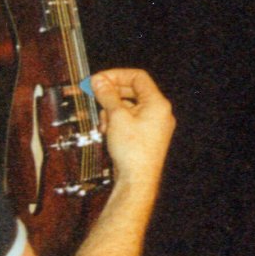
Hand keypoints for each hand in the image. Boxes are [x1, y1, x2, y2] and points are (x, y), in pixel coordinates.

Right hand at [90, 68, 175, 186]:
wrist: (137, 180)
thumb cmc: (133, 151)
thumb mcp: (116, 117)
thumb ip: (107, 95)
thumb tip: (99, 81)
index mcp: (157, 103)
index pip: (137, 77)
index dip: (116, 75)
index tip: (99, 79)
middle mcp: (159, 113)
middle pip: (133, 92)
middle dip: (112, 94)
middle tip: (94, 93)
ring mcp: (154, 126)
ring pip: (129, 107)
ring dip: (112, 110)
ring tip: (102, 120)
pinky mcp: (146, 137)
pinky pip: (130, 121)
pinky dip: (117, 122)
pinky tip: (106, 130)